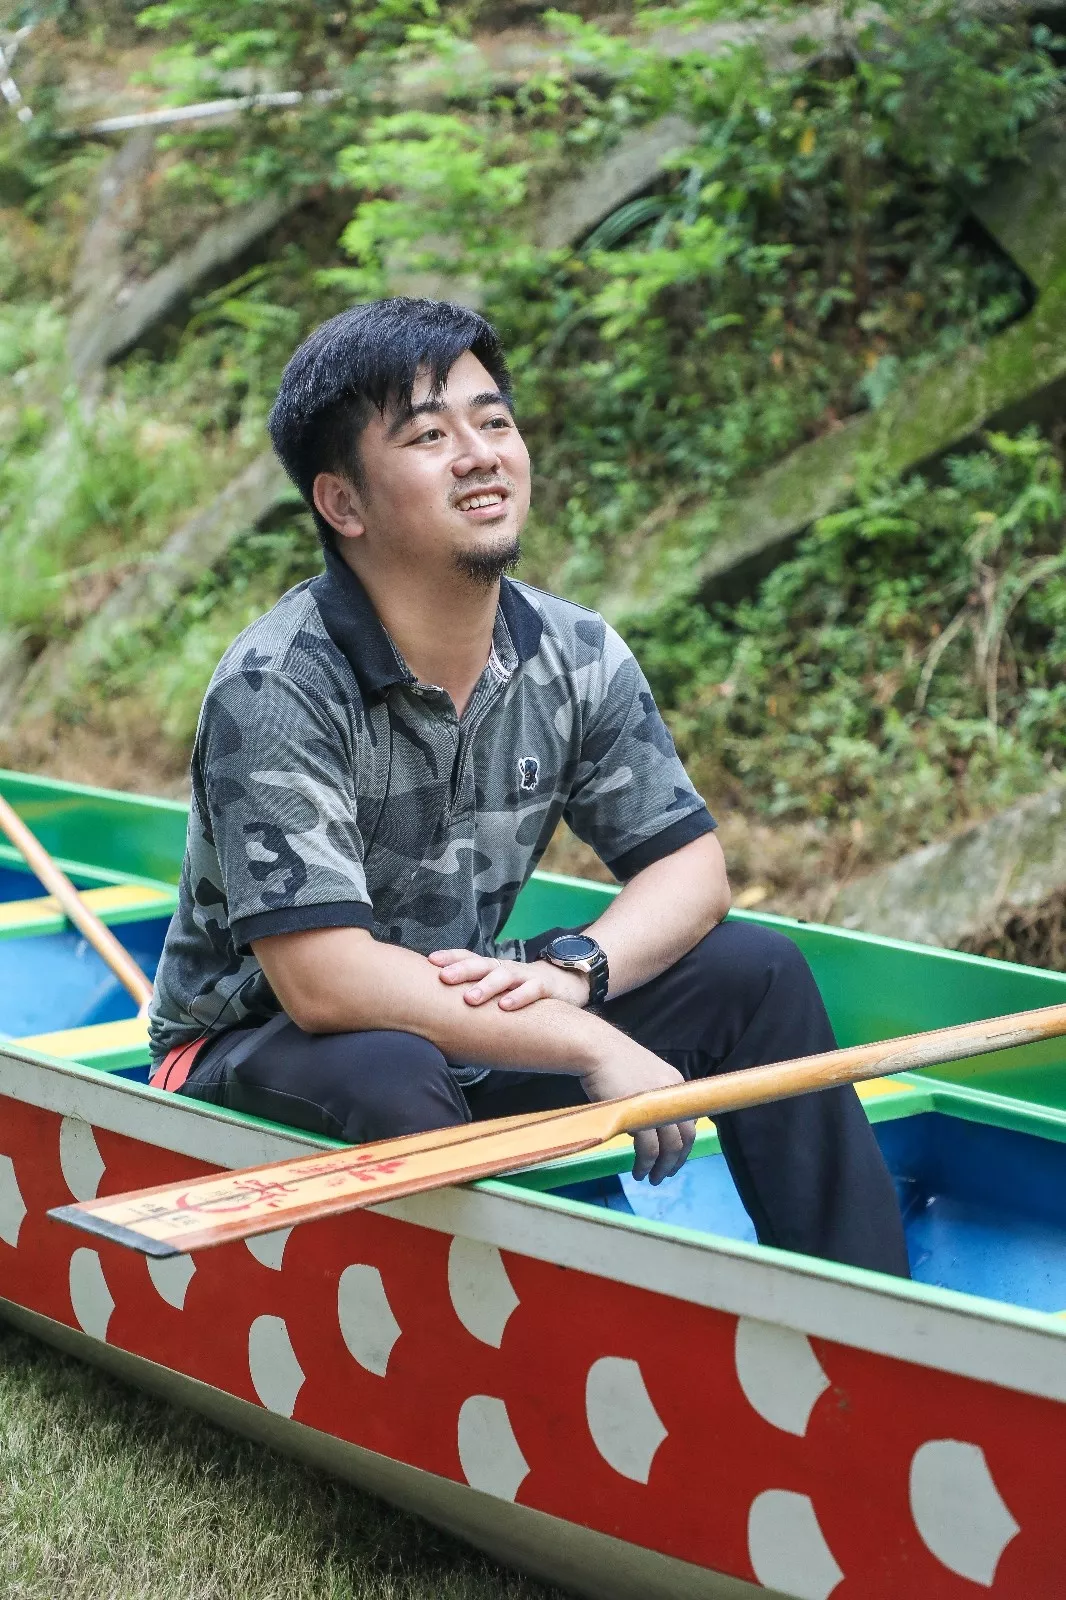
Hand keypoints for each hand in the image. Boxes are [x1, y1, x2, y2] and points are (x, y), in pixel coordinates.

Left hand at [428, 950, 589, 1010]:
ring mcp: (526, 976)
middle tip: (443, 977)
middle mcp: (506, 969)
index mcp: (492, 968)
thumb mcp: (500, 989)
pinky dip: (519, 998)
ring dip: (486, 986)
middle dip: (462, 969)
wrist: (568, 982)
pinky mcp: (545, 988)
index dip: (451, 956)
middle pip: (482, 964)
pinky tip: (505, 1007)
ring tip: (470, 999)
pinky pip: (531, 991)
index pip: (469, 957)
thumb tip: (442, 1009)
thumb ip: (478, 993)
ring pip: (504, 977)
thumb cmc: (524, 990)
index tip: (429, 960)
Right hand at [581, 1052, 695, 1186]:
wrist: (595, 1049)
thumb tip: (650, 1121)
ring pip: (670, 1146)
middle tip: (666, 1174)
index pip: (690, 1119)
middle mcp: (672, 1094)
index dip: (685, 1143)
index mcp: (675, 1083)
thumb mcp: (641, 1075)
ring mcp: (657, 1105)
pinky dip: (646, 1164)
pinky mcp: (641, 1114)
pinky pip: (649, 1148)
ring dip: (662, 1167)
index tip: (675, 1157)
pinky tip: (639, 1171)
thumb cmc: (611, 1061)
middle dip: (677, 1160)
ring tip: (652, 1179)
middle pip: (685, 1136)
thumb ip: (652, 1096)